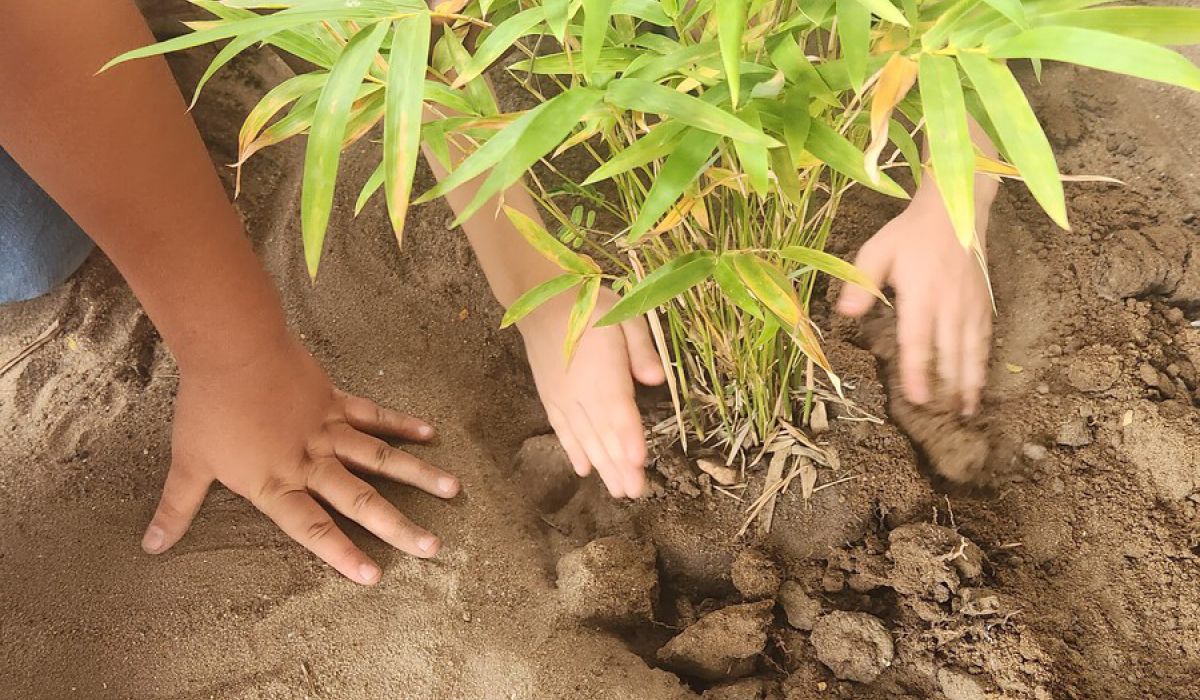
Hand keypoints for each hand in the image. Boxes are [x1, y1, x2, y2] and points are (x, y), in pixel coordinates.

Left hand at [141, 335, 459, 584]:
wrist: (232, 348)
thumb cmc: (208, 406)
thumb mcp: (189, 460)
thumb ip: (177, 506)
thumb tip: (152, 546)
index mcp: (276, 483)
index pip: (313, 528)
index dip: (342, 554)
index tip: (374, 576)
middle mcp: (309, 462)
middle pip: (360, 500)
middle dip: (397, 527)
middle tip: (433, 547)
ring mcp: (327, 430)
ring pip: (380, 458)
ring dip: (417, 475)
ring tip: (452, 490)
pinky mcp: (335, 400)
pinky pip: (373, 415)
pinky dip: (401, 423)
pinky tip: (430, 433)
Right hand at [518, 288, 665, 498]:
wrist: (541, 303)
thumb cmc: (590, 307)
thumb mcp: (623, 317)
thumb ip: (641, 349)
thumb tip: (657, 379)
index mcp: (603, 371)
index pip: (619, 410)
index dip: (629, 437)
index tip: (638, 462)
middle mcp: (581, 391)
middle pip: (604, 433)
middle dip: (619, 465)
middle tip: (635, 492)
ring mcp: (563, 399)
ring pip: (585, 438)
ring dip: (603, 466)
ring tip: (618, 491)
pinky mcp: (551, 400)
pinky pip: (563, 431)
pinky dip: (574, 452)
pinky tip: (584, 470)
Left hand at [836, 186, 993, 413]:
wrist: (954, 209)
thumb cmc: (910, 234)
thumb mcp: (876, 250)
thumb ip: (860, 282)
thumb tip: (843, 312)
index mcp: (921, 295)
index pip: (918, 342)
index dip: (917, 372)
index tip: (917, 399)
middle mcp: (949, 305)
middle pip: (949, 354)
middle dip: (947, 388)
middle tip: (944, 418)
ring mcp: (970, 306)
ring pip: (971, 352)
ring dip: (969, 383)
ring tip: (966, 411)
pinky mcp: (983, 304)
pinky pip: (984, 339)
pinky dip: (982, 364)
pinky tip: (979, 382)